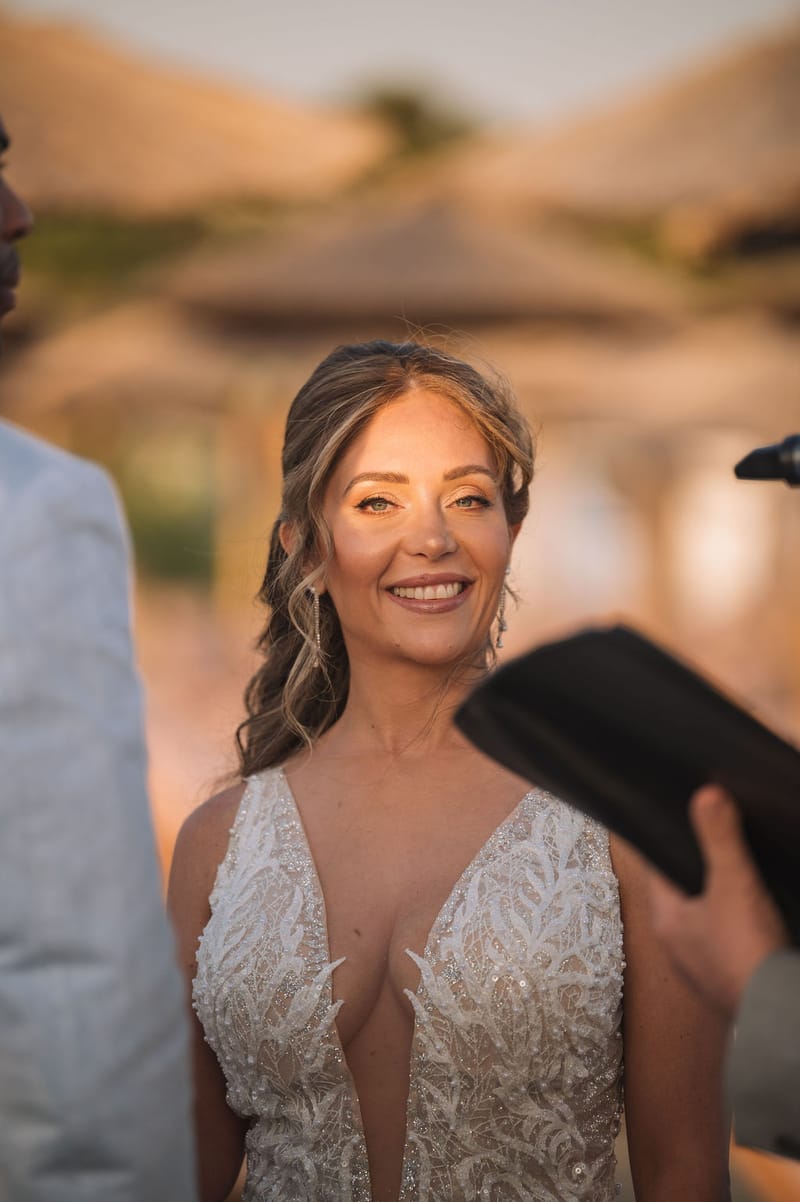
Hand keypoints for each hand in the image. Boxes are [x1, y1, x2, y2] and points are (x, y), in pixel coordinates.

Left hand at [647, 785, 789, 1018]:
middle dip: (697, 863)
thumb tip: (706, 794)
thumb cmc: (745, 952)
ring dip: (718, 892)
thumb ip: (719, 838)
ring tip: (735, 863)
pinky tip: (755, 907)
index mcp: (665, 920)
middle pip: (681, 889)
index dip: (668, 840)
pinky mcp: (729, 973)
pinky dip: (737, 918)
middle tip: (712, 831)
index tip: (678, 814)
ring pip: (705, 913)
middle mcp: (676, 942)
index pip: (656, 867)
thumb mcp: (732, 883)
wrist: (777, 1011)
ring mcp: (702, 961)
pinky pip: (726, 935)